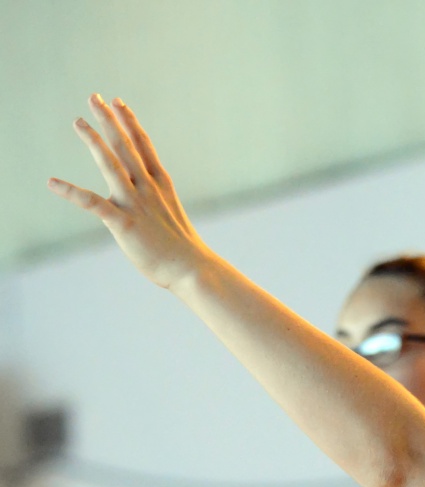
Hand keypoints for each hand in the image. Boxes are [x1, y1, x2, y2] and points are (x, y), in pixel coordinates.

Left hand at [47, 95, 211, 289]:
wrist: (192, 269)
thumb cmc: (183, 250)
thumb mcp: (170, 218)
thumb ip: (154, 205)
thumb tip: (145, 205)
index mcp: (161, 186)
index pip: (144, 145)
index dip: (130, 122)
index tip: (119, 101)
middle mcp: (148, 189)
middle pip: (126, 147)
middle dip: (110, 121)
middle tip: (95, 98)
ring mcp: (136, 204)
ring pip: (111, 166)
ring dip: (94, 142)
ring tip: (79, 121)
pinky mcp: (124, 223)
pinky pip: (93, 204)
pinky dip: (71, 192)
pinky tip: (53, 183)